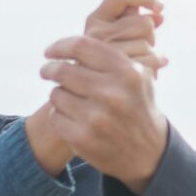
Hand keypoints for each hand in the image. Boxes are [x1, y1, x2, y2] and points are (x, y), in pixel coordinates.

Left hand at [40, 32, 169, 192]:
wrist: (149, 153)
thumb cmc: (137, 105)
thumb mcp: (137, 75)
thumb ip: (109, 55)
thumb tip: (70, 43)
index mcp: (127, 72)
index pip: (82, 46)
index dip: (60, 46)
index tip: (50, 52)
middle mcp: (113, 94)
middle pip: (63, 70)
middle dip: (50, 69)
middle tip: (47, 71)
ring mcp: (97, 118)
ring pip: (56, 94)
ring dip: (58, 94)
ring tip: (71, 99)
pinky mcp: (83, 139)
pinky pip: (55, 117)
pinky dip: (59, 115)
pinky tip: (72, 118)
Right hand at [85, 0, 166, 76]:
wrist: (99, 97)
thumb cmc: (112, 65)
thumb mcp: (120, 37)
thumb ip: (136, 20)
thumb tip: (160, 16)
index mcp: (95, 20)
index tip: (161, 7)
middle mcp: (95, 34)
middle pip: (144, 23)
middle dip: (150, 36)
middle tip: (140, 50)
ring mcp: (104, 54)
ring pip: (148, 43)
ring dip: (151, 53)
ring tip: (139, 63)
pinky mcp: (115, 72)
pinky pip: (149, 61)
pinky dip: (154, 66)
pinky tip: (148, 74)